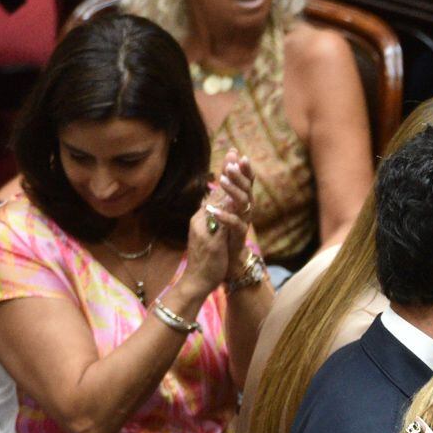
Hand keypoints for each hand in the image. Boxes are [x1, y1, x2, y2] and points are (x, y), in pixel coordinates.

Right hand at [177, 152, 251, 297]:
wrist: (196, 281)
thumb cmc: (207, 260)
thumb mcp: (212, 235)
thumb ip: (214, 219)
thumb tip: (217, 204)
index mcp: (204, 218)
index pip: (216, 191)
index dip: (225, 174)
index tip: (233, 155)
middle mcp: (202, 220)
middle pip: (216, 191)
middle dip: (226, 172)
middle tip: (235, 152)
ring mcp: (204, 230)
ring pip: (216, 203)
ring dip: (226, 186)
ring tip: (234, 168)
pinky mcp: (210, 242)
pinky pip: (219, 224)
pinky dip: (226, 212)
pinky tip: (236, 201)